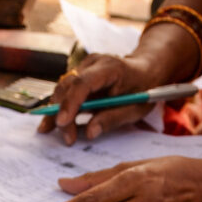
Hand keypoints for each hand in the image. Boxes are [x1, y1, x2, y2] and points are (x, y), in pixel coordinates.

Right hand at [37, 55, 160, 144]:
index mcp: (110, 67)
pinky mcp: (80, 74)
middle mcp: (93, 63)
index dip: (70, 103)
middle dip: (62, 113)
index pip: (82, 83)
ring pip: (62, 89)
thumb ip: (112, 119)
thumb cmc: (144, 88)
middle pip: (67, 87)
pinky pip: (65, 91)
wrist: (148, 69)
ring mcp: (84, 67)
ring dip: (56, 111)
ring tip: (53, 131)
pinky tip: (55, 122)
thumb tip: (89, 132)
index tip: (62, 123)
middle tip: (67, 138)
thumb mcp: (136, 108)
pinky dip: (60, 107)